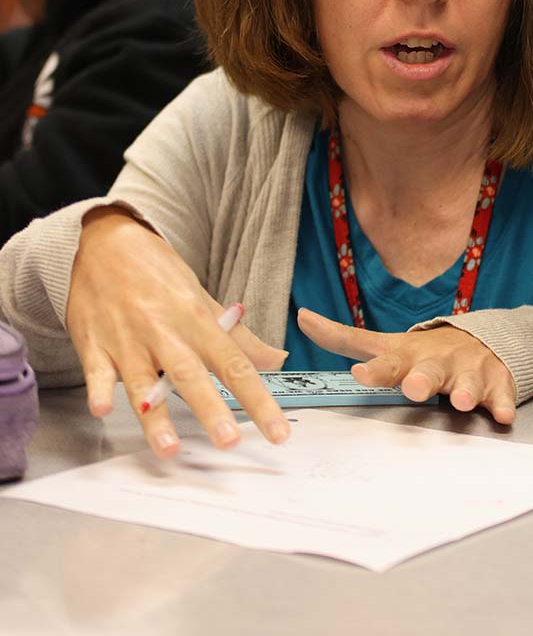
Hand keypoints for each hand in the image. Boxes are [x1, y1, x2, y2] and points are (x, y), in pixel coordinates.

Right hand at [66, 208, 290, 457]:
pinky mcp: (94, 345)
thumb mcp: (203, 300)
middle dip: (211, 408)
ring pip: (144, 382)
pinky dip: (99, 389)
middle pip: (192, 374)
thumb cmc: (160, 277)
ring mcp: (128, 340)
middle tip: (229, 440)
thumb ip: (238, 337)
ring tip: (169, 448)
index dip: (258, 399)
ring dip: (155, 416)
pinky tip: (102, 409)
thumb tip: (278, 361)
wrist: (108, 244)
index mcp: (198, 321)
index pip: (235, 364)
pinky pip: (96, 371)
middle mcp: (166, 332)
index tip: (277, 432)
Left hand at [296, 309, 516, 424]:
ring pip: (468, 381)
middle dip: (422, 379)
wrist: (483, 343)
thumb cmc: (424, 353)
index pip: (388, 362)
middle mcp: (439, 362)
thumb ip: (343, 338)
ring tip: (462, 401)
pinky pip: (501, 395)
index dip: (376, 369)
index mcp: (410, 357)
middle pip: (429, 371)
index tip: (362, 374)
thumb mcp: (387, 345)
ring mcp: (469, 372)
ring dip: (465, 390)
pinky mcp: (496, 384)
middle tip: (414, 388)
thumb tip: (300, 316)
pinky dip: (502, 404)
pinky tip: (502, 414)